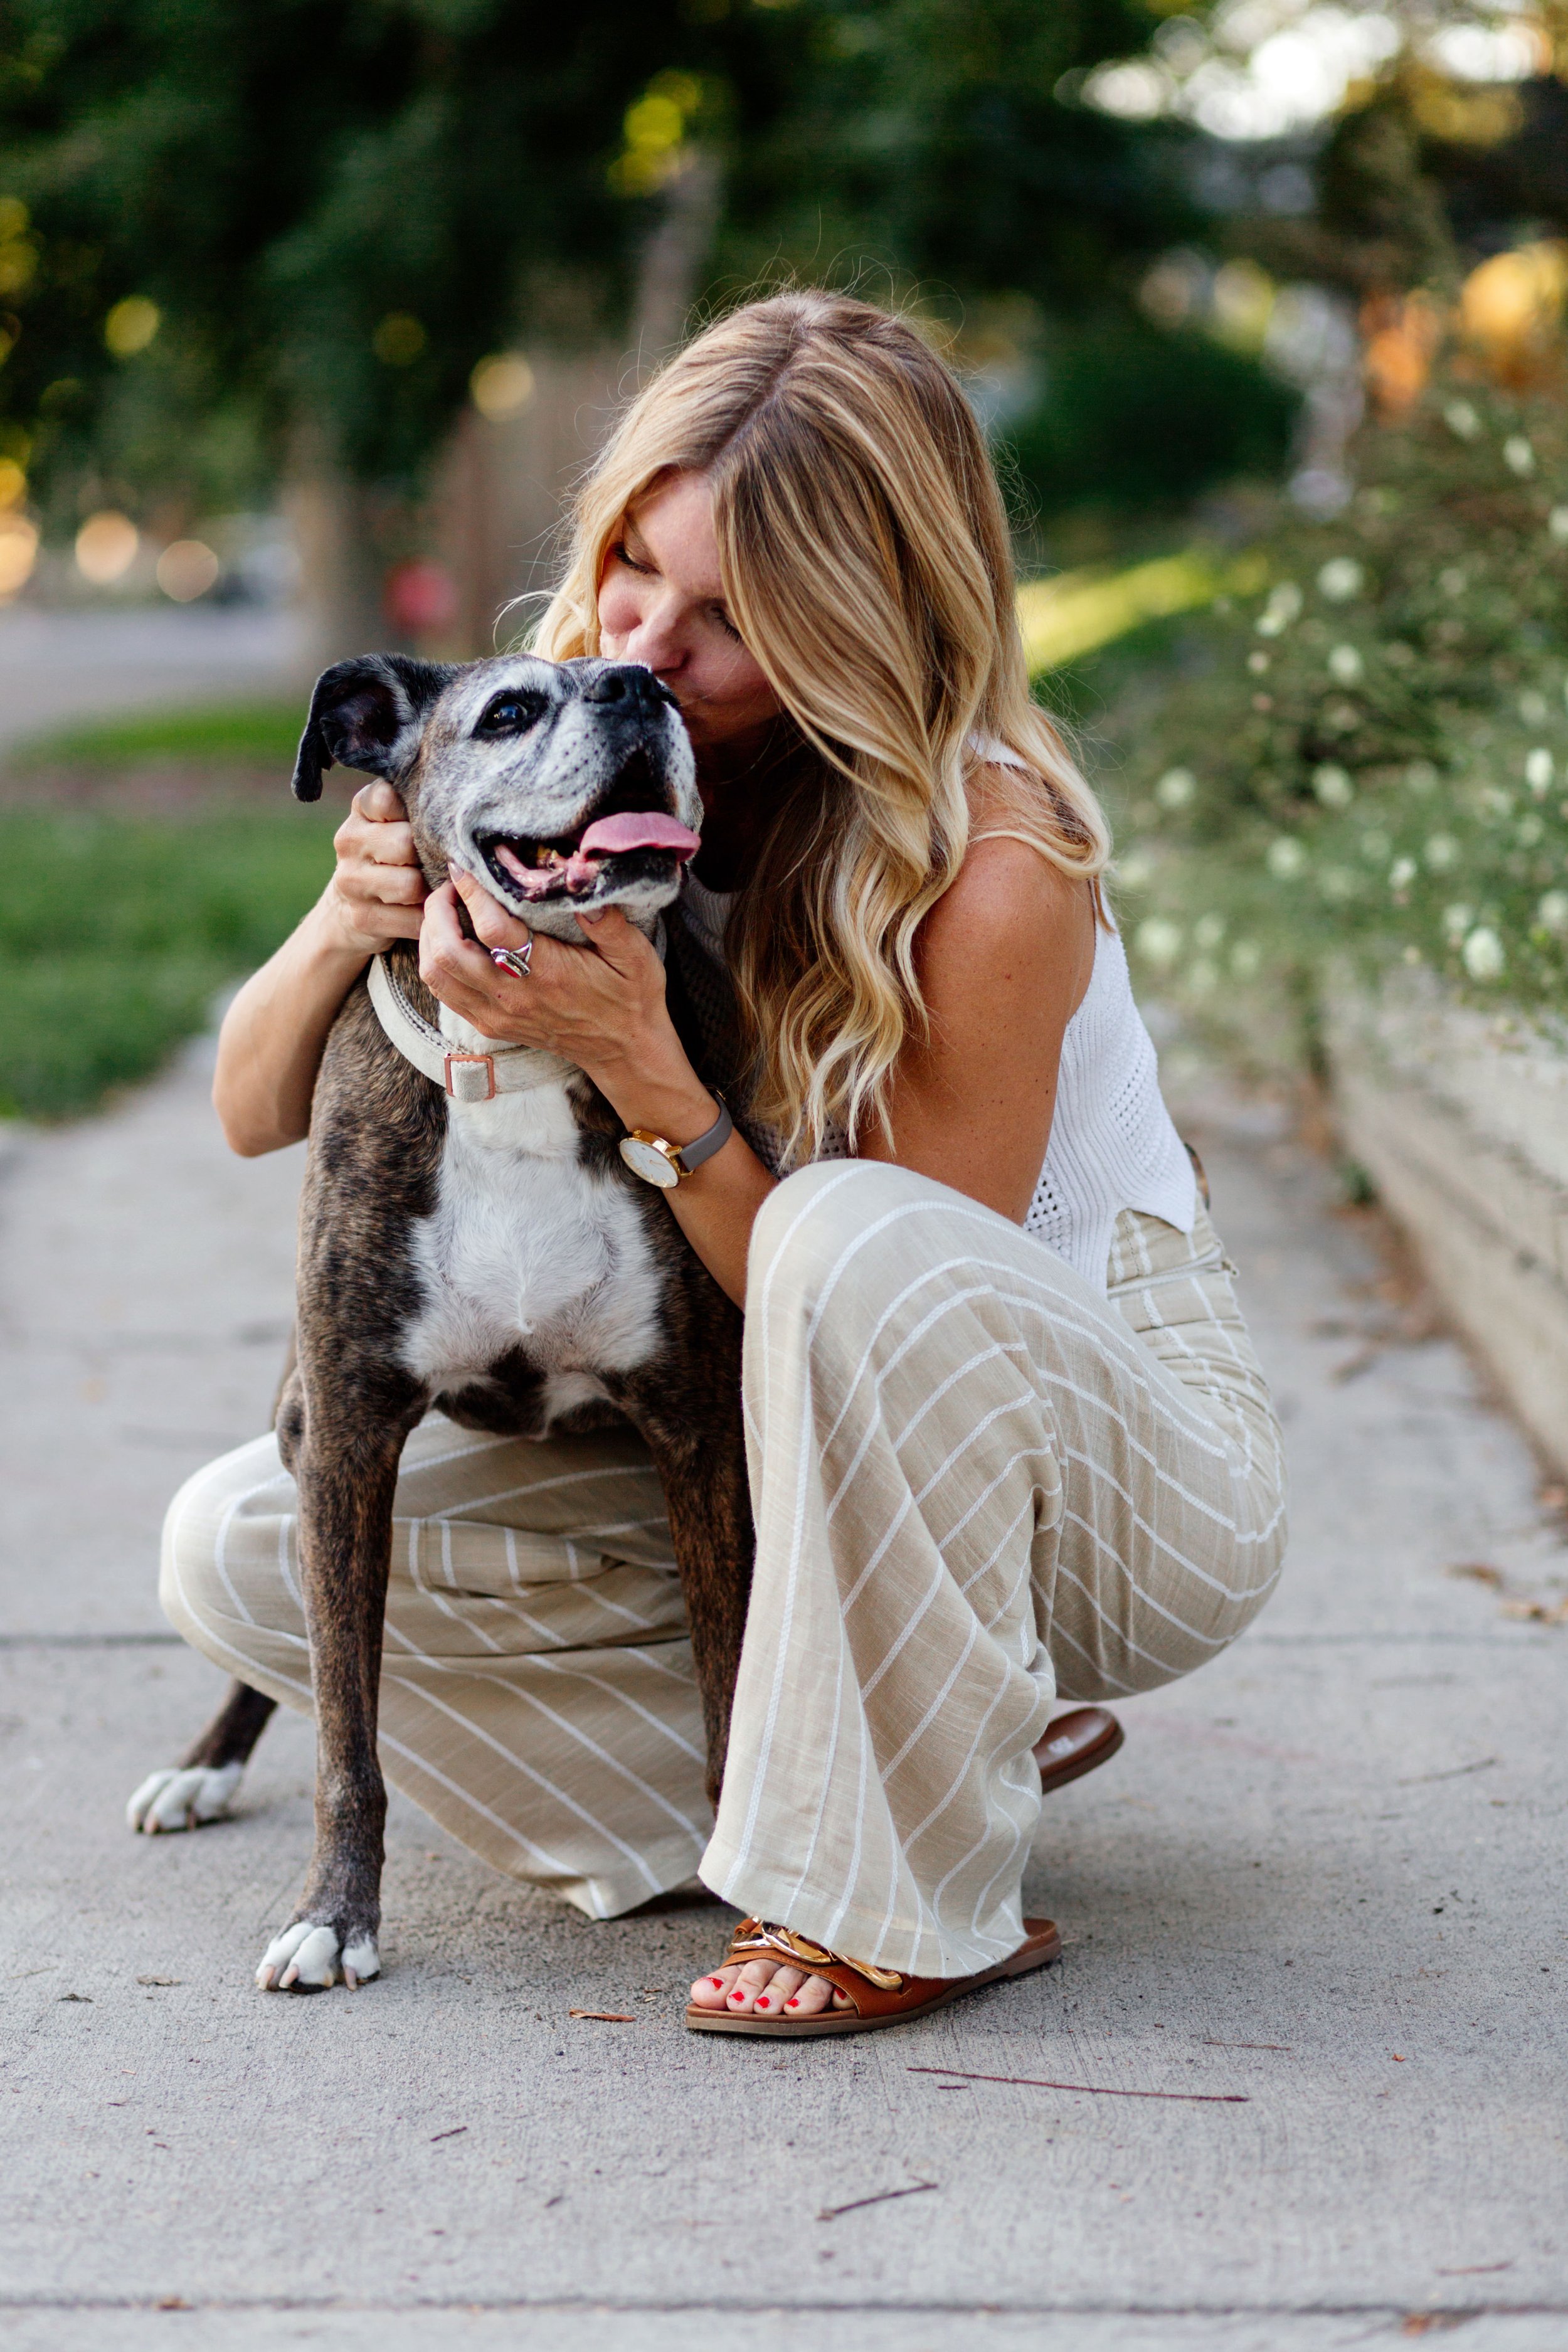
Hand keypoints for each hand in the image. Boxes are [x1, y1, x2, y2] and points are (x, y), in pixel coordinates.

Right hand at [320, 782, 428, 954]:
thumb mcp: (395, 823)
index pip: (388, 798)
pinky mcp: (362, 916)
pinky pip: (412, 918)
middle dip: (428, 856)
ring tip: (433, 886)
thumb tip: (458, 804)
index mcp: (362, 810)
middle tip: (437, 862)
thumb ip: (415, 806)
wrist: (350, 906)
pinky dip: (426, 917)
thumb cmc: (390, 856)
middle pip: (405, 843)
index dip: (415, 812)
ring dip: (429, 890)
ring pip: (410, 884)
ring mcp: (352, 881)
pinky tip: (425, 910)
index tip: (424, 823)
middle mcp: (350, 840)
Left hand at [420, 868, 679, 1092]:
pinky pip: (444, 992)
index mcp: (547, 974)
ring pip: (436, 975)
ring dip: (429, 937)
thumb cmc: (630, 998)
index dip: (471, 892)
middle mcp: (514, 997)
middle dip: (437, 912)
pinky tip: (448, 940)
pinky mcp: (491, 1024)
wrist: (624, 1051)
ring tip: (444, 910)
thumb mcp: (634, 955)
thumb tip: (581, 877)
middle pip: (447, 953)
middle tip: (450, 887)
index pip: (492, 929)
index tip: (463, 866)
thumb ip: (607, 919)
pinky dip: (435, 962)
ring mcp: (498, 1014)